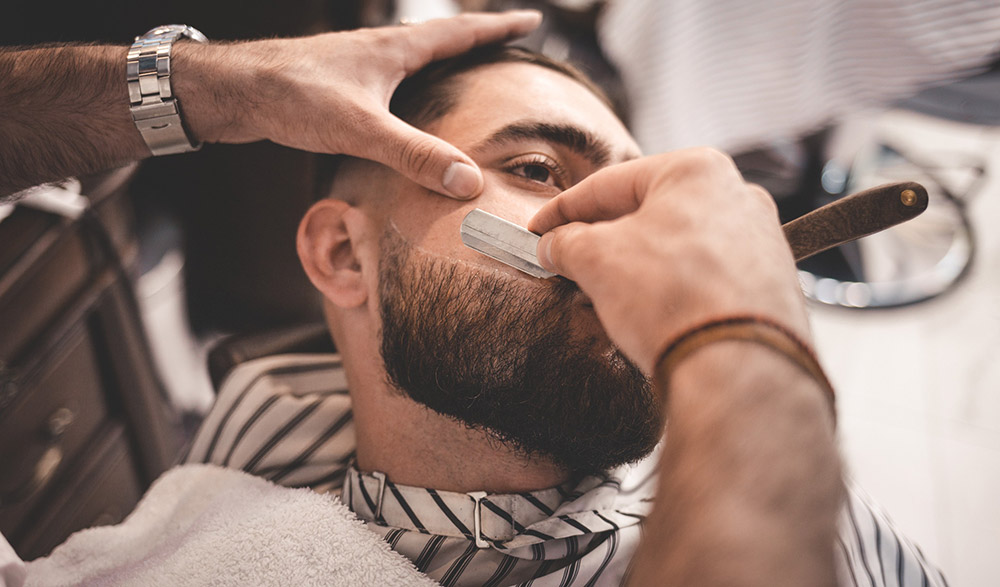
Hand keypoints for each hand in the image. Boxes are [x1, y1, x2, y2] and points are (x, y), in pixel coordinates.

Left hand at [175, 10, 541, 199]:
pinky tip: (404, 105)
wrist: (233, 90)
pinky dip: (413, 83)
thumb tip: (468, 181)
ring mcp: (358, 65)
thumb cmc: (293, 96)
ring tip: (464, 72)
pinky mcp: (338, 83)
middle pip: (440, 38)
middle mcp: (379, 49)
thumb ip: (414, 155)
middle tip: (506, 42)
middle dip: (477, 40)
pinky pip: (390, 77)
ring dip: (443, 60)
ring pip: (413, 57)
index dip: (498, 29)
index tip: (531, 20)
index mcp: (394, 49)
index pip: (460, 32)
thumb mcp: (361, 128)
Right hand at [528, 148, 809, 372]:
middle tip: (566, 260)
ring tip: (600, 292)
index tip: (540, 229)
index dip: (563, 209)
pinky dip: (669, 287)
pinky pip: (704, 275)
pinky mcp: (767, 284)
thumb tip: (554, 245)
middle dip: (602, 239)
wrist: (735, 369)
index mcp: (697, 171)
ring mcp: (759, 242)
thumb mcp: (596, 259)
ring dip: (635, 266)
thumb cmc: (673, 299)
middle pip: (648, 212)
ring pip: (677, 245)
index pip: (611, 183)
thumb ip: (567, 243)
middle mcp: (738, 197)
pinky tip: (644, 311)